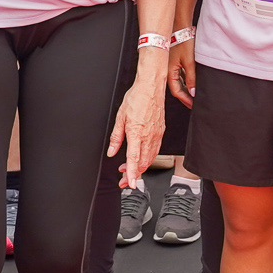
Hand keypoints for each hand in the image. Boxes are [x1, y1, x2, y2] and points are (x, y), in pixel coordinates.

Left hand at [106, 57, 166, 188]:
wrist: (151, 88)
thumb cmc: (136, 99)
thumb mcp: (120, 118)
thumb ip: (116, 137)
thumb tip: (112, 152)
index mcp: (136, 133)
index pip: (133, 159)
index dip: (131, 174)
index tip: (129, 184)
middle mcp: (148, 137)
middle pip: (142, 163)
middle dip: (133, 174)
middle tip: (123, 180)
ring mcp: (156, 135)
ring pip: (149, 159)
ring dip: (140, 168)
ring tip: (129, 170)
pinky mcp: (160, 133)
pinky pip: (155, 151)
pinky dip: (148, 159)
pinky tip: (141, 159)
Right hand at [169, 39, 196, 106]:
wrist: (179, 26)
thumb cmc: (182, 40)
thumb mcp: (189, 61)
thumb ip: (191, 78)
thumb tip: (193, 92)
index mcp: (169, 71)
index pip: (177, 91)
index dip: (185, 100)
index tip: (192, 105)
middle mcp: (168, 70)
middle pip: (177, 88)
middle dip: (185, 96)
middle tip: (193, 103)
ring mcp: (171, 65)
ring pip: (178, 81)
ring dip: (186, 89)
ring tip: (194, 95)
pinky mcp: (174, 60)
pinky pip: (179, 74)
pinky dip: (185, 80)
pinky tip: (191, 83)